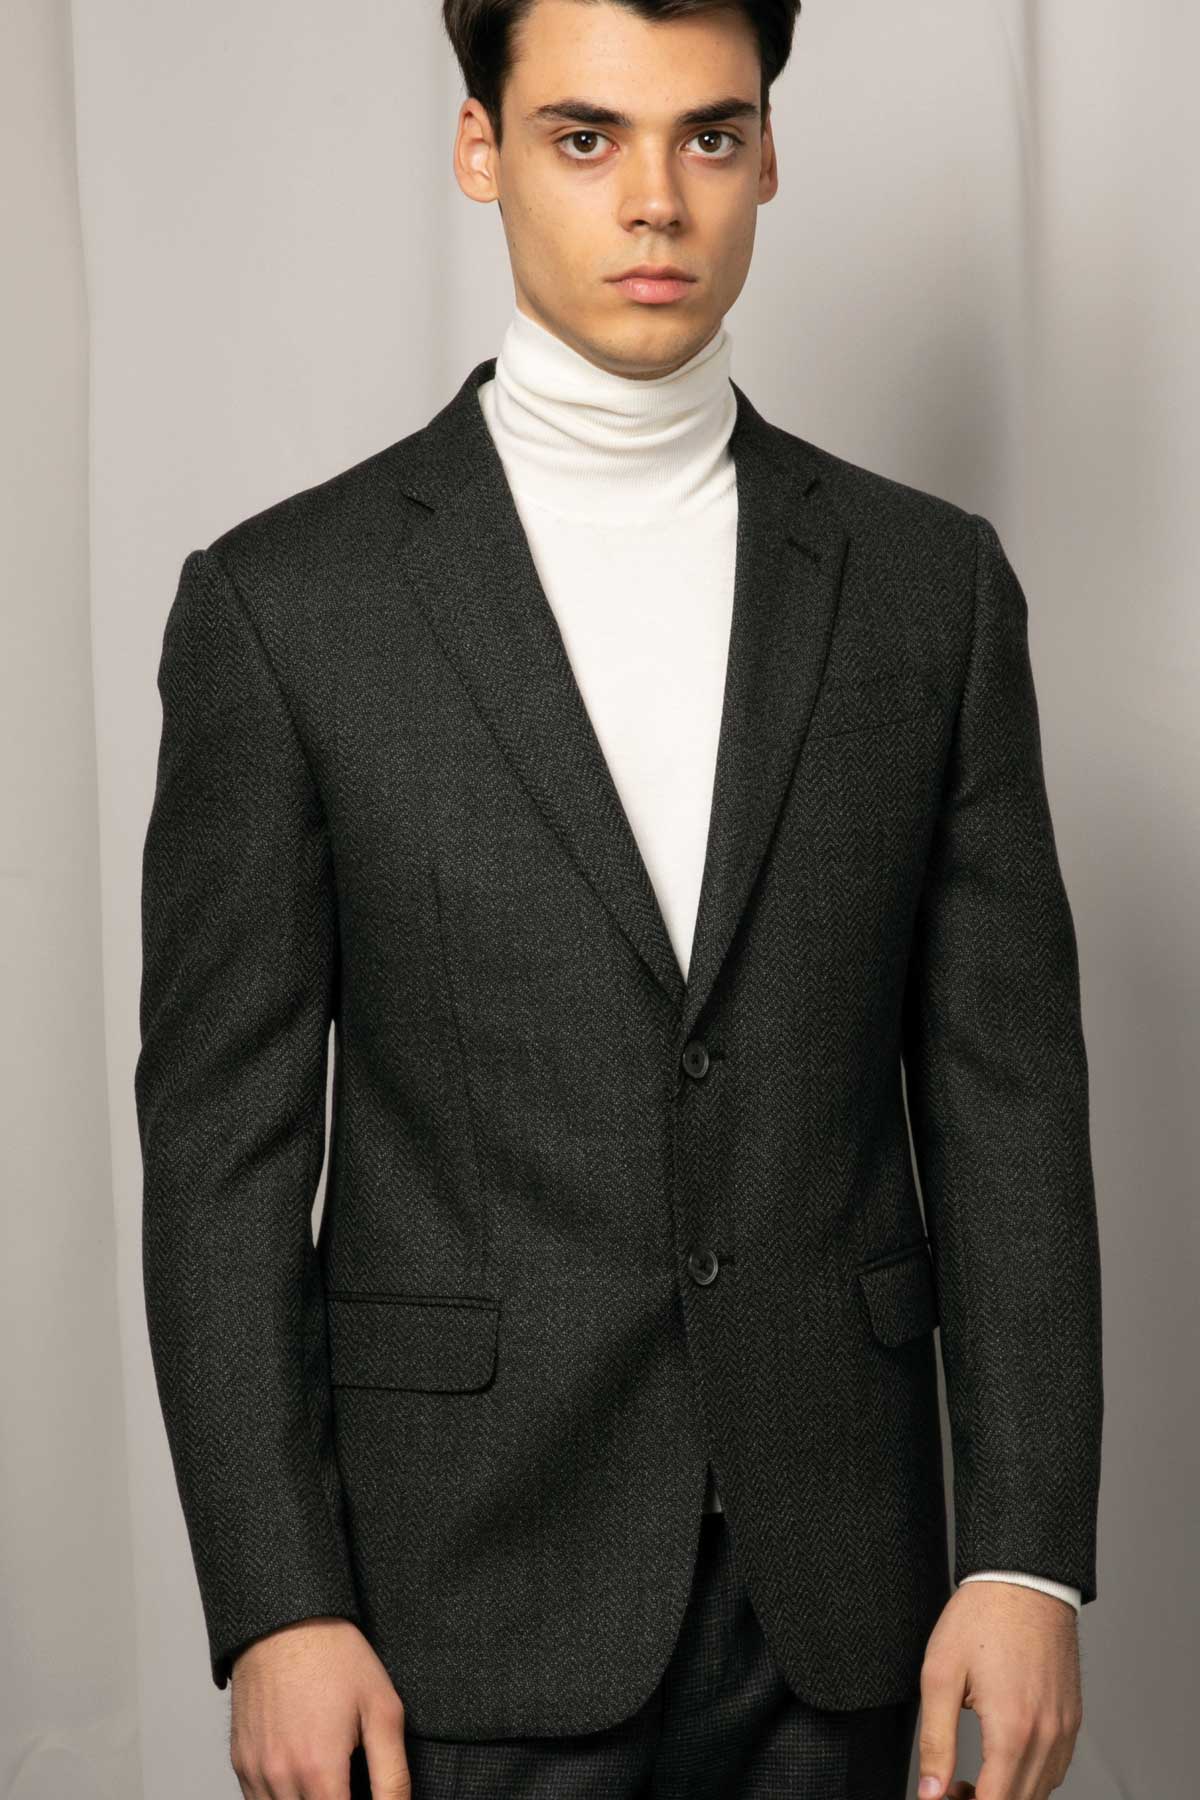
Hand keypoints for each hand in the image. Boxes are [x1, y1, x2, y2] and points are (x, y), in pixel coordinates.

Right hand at [229, 1615, 409, 1797]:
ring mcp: (256, 1772)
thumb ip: (393, 1776)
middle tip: (350, 1785)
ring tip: (329, 1781)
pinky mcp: (241, 1762)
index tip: (364, 1797)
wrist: (286, 1621)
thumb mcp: (382, 1710)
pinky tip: (303, 1780)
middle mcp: (281, 1779)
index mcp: (320, 1771)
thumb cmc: (335, 1658)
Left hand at [916, 1581, 1082, 1798]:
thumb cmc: (980, 1619)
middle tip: (950, 1788)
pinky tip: (1003, 1758)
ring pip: (1041, 1791)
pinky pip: (1055, 1768)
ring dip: (1009, 1794)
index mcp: (1012, 1730)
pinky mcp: (1072, 1718)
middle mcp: (1046, 1736)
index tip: (944, 1796)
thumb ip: (936, 1742)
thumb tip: (930, 1792)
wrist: (1024, 1580)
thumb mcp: (941, 1675)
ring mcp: (1064, 1729)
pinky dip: (1031, 1777)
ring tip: (972, 1777)